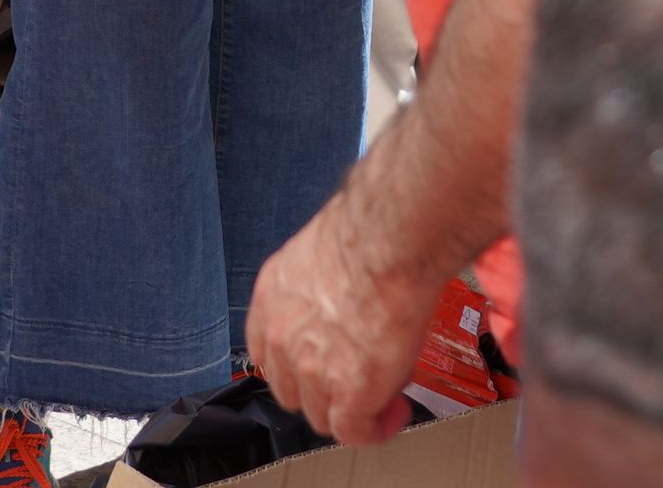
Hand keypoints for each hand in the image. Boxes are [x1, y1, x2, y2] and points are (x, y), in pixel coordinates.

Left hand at [247, 198, 439, 443]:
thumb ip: (324, 287)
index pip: (268, 352)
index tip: (322, 365)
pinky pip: (355, 432)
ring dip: (353, 410)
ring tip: (386, 394)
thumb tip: (347, 296)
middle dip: (325, 391)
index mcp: (273, 296)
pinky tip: (394, 414)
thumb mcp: (324, 253)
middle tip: (360, 379)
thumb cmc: (370, 231)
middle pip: (292, 390)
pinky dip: (376, 429)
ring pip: (322, 415)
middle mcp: (283, 336)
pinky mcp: (348, 393)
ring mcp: (310, 370)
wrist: (390, 240)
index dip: (297, 366)